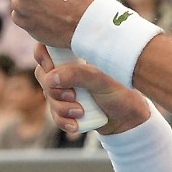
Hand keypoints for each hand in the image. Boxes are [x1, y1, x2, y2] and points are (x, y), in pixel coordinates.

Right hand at [34, 44, 149, 134]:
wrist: (128, 119)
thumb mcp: (102, 80)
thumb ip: (78, 75)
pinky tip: (75, 125)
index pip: (49, 46)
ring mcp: (67, 88)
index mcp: (78, 54)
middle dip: (54, 89)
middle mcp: (69, 69)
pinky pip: (53, 114)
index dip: (43, 56)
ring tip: (80, 112)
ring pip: (48, 96)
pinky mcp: (67, 107)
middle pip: (43, 74)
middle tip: (72, 96)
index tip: (51, 68)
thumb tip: (50, 78)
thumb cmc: (120, 91)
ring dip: (61, 108)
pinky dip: (62, 120)